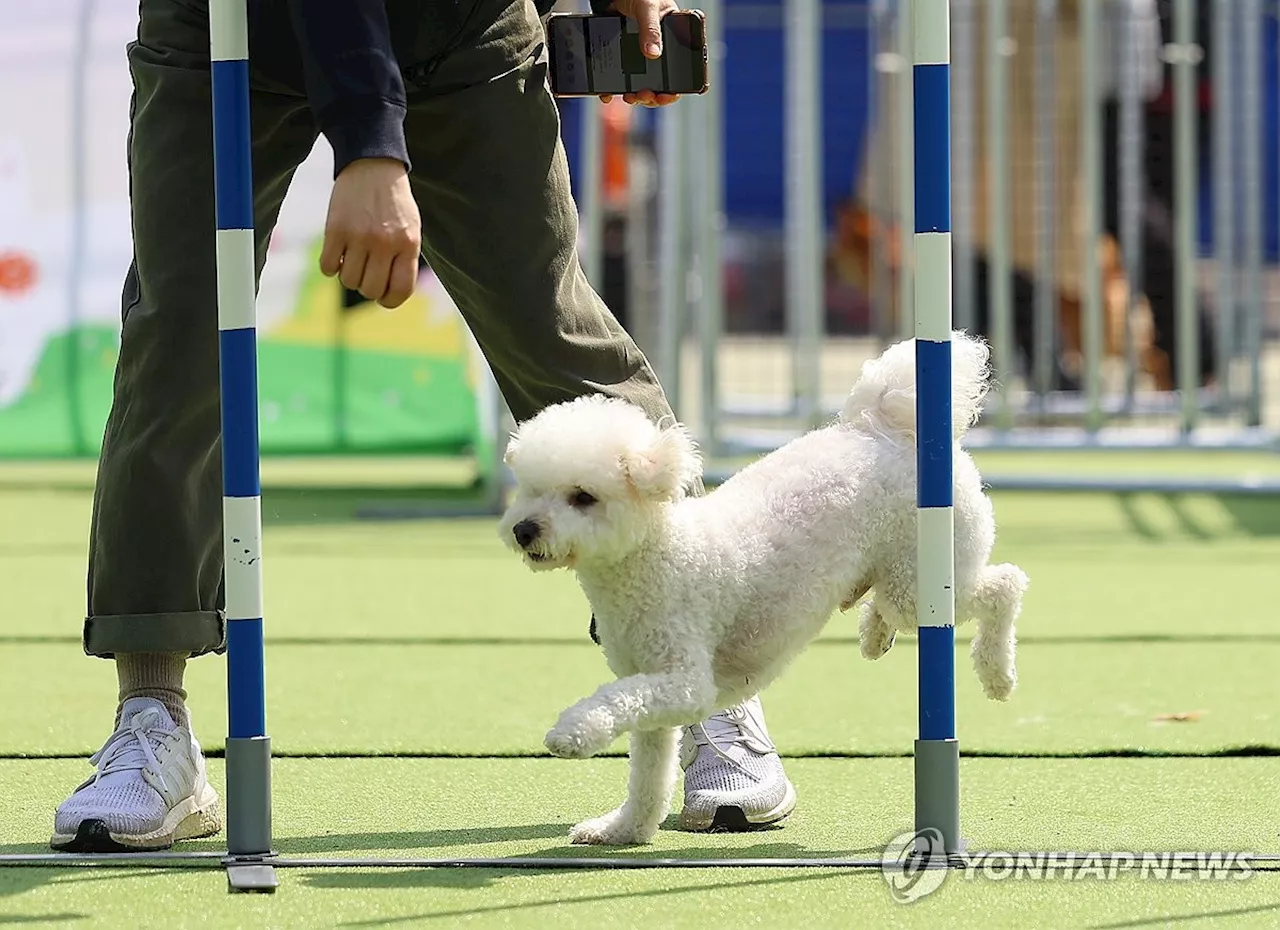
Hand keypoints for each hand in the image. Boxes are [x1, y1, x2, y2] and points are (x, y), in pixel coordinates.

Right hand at [319, 157, 420, 308]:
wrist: (373, 165)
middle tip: (365, 272)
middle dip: (367, 287)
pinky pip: (327, 267)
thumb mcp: (410, 229)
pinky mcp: (335, 229)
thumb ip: (403, 260)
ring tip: (352, 259)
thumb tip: (389, 294)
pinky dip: (330, 266)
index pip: (401, 290)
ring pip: (348, 281)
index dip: (390, 300)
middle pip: (370, 289)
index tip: (383, 297)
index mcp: (408, 244)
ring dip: (348, 276)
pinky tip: (336, 253)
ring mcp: (359, 236)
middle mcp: (385, 243)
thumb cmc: (394, 203)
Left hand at [598, 0, 681, 107]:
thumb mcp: (648, 7)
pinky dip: (614, 89)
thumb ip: (651, 28)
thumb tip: (653, 54)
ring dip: (636, 96)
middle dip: (652, 95)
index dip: (675, 89)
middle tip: (642, 95)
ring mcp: (641, 59)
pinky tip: (608, 94)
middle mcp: (659, 54)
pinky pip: (622, 79)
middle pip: (660, 85)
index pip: (679, 73)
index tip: (666, 95)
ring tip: (629, 96)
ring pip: (642, 86)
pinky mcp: (624, 60)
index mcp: (674, 41)